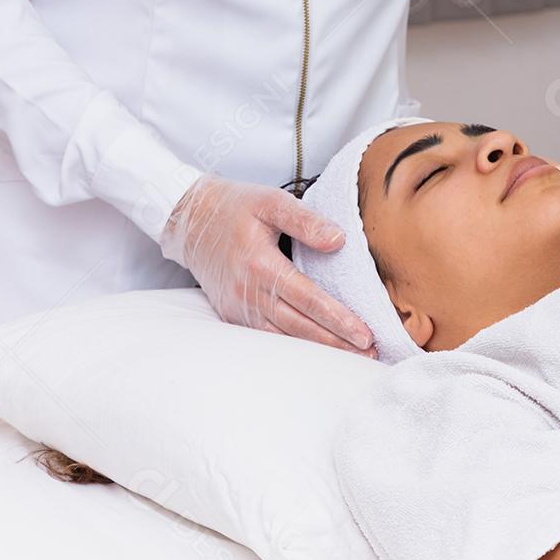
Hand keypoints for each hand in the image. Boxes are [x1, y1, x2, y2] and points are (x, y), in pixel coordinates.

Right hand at [160, 175, 377, 356]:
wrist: (189, 220)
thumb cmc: (234, 207)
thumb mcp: (270, 201)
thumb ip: (306, 220)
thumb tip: (339, 240)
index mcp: (260, 265)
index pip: (308, 299)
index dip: (338, 319)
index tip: (365, 334)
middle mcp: (248, 293)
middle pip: (300, 327)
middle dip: (336, 344)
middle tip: (370, 355)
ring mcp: (238, 308)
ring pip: (284, 337)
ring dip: (319, 350)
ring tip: (351, 358)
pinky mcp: (232, 315)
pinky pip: (267, 336)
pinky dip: (293, 345)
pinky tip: (316, 351)